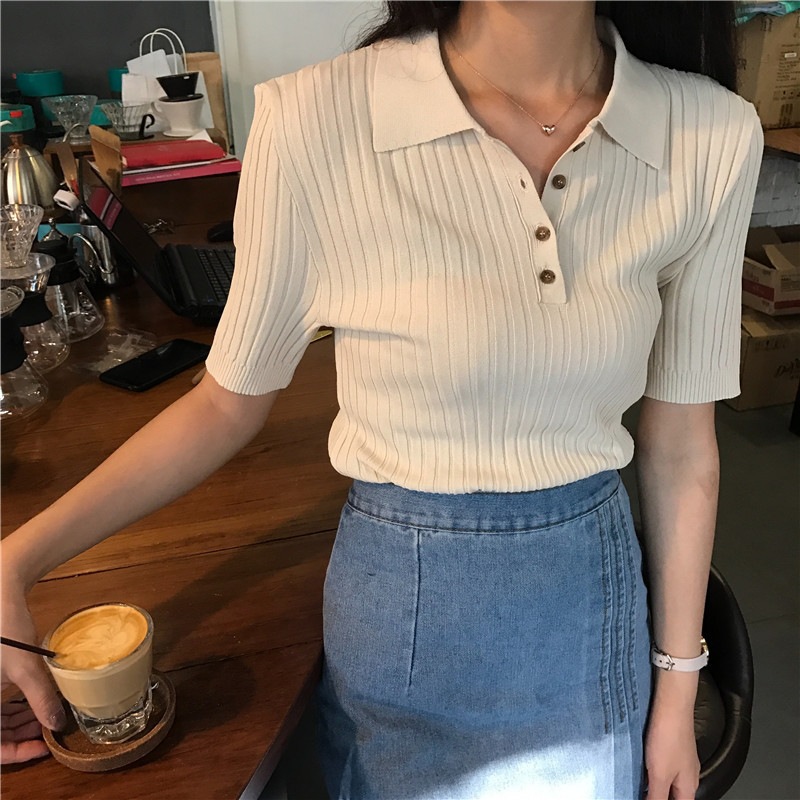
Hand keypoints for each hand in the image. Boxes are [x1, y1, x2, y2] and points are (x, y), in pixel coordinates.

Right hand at [1, 571, 64, 763]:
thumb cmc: (5, 631)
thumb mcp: (26, 668)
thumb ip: (41, 699)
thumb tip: (58, 725)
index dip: (16, 753)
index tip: (44, 747)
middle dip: (22, 735)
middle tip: (52, 729)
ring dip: (19, 721)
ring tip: (49, 716)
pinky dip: (14, 707)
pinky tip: (35, 703)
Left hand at [644, 701, 699, 799]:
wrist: (671, 704)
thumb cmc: (668, 737)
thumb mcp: (660, 775)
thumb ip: (657, 797)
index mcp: (689, 787)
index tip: (646, 798)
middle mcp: (688, 774)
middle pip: (674, 795)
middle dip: (657, 796)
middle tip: (638, 791)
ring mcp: (681, 759)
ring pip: (667, 780)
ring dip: (652, 784)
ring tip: (635, 783)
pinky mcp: (672, 745)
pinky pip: (663, 764)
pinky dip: (651, 769)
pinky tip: (638, 765)